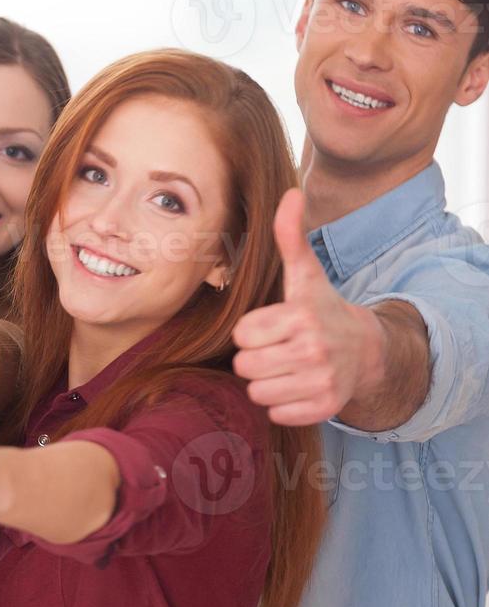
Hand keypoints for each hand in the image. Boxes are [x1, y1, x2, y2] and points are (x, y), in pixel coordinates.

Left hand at [232, 188, 383, 425]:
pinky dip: (282, 404)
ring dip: (266, 382)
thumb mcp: (304, 273)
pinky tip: (298, 385)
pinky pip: (275, 413)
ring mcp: (322, 381)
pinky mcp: (325, 407)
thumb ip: (290, 236)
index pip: (241, 336)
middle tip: (278, 349)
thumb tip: (291, 193)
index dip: (251, 332)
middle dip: (256, 358)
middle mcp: (314, 350)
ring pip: (257, 392)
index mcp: (300, 316)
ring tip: (287, 367)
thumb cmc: (321, 309)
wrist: (366, 350)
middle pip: (245, 366)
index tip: (271, 327)